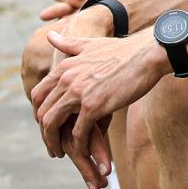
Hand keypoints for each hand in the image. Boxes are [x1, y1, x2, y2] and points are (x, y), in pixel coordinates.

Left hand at [30, 31, 167, 187]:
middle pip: (43, 112)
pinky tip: (84, 152)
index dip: (39, 112)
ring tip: (61, 153)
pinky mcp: (94, 106)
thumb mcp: (91, 44)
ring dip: (54, 142)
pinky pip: (77, 133)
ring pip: (53, 124)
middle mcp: (66, 79)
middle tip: (52, 144)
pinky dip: (78, 145)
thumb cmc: (124, 51)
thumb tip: (50, 35)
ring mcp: (78, 93)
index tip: (47, 124)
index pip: (38, 95)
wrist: (148, 55)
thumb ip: (69, 44)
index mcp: (64, 66)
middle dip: (45, 132)